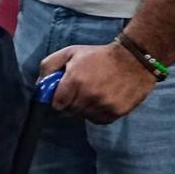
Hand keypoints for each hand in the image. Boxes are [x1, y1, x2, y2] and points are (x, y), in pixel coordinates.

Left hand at [40, 42, 159, 123]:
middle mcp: (89, 95)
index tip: (64, 93)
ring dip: (86, 108)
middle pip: (70, 110)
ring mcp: (104, 105)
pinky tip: (103, 99)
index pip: (56, 104)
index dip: (58, 99)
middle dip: (72, 102)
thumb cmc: (99, 55)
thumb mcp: (69, 53)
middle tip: (82, 89)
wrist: (135, 59)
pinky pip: (99, 120)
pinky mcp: (117, 111)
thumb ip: (49, 67)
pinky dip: (98, 113)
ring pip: (85, 116)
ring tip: (94, 93)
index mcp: (74, 81)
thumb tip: (39, 85)